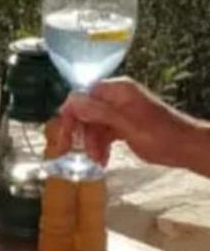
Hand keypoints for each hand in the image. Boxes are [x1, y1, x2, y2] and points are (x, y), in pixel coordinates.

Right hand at [46, 79, 202, 169]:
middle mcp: (117, 97)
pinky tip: (103, 159)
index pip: (83, 97)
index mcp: (117, 90)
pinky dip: (102, 145)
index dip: (71, 116)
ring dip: (92, 142)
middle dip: (83, 133)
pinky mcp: (126, 124)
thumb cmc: (160, 135)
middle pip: (87, 111)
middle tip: (77, 153)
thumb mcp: (126, 124)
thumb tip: (71, 101)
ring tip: (98, 161)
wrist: (186, 148)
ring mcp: (122, 111)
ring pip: (95, 124)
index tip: (65, 139)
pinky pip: (106, 131)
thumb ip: (98, 112)